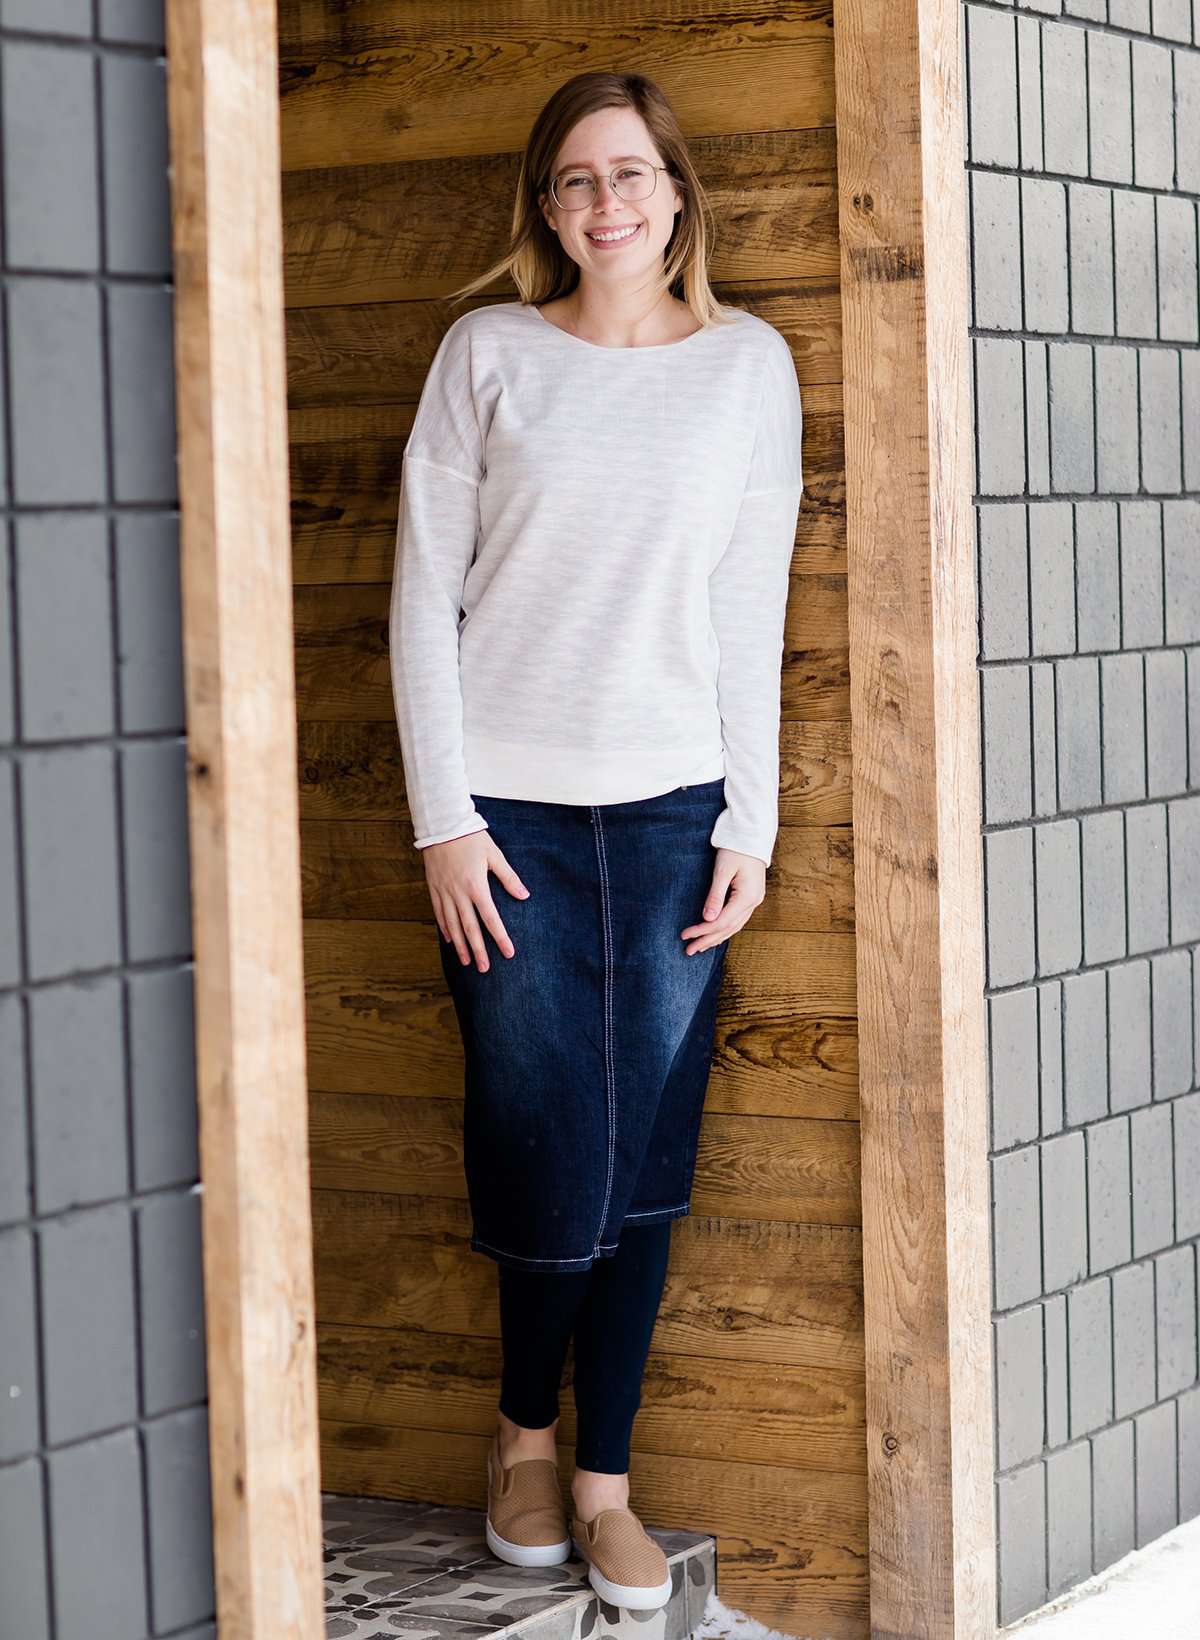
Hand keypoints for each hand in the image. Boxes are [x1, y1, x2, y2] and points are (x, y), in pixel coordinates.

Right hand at [423, 830, 529, 972]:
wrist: (442, 824)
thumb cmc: (471, 837)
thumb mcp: (494, 855)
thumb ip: (509, 878)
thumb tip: (524, 895)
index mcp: (476, 886)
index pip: (491, 918)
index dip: (500, 938)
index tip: (508, 953)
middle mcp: (458, 893)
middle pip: (470, 928)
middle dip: (478, 950)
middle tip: (485, 969)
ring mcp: (444, 892)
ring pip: (452, 925)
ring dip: (460, 945)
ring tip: (467, 962)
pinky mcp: (433, 888)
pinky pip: (438, 913)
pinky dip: (445, 929)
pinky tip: (450, 940)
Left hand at [680, 848, 765, 954]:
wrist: (752, 836)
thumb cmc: (736, 849)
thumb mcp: (723, 870)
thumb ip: (715, 895)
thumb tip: (707, 918)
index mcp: (747, 897)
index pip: (722, 921)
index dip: (702, 931)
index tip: (685, 935)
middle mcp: (753, 902)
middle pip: (728, 928)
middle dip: (707, 940)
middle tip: (688, 950)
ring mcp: (754, 901)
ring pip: (733, 926)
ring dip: (716, 938)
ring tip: (699, 947)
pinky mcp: (750, 897)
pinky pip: (737, 919)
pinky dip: (725, 929)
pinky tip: (715, 935)